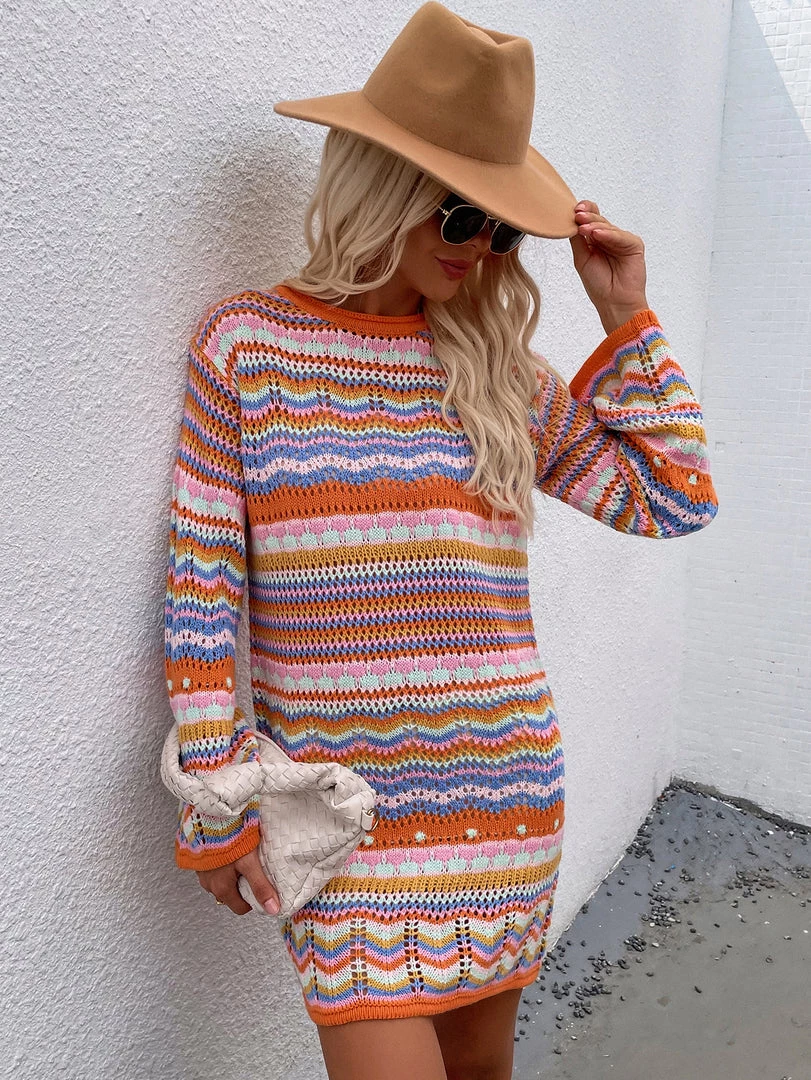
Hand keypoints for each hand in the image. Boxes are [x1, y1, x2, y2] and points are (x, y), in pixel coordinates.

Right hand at [197, 846, 280, 914]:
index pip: (240, 908)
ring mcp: (202, 871)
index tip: (262, 888)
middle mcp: (209, 883)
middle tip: (255, 869)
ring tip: (243, 857)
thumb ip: (261, 886)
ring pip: (221, 880)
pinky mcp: (200, 857)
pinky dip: (223, 862)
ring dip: (232, 873)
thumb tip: (273, 909)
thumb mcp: (249, 862)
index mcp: (221, 888)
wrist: (208, 815)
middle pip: (231, 894)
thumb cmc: (227, 838)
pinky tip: (230, 849)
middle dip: (243, 885)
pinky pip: (214, 867)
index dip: (254, 901)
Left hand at [570, 200, 649, 333]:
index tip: (573, 210)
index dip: (584, 212)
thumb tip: (570, 222)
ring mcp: (622, 240)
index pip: (591, 219)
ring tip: (583, 228)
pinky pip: (620, 236)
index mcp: (597, 240)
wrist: (614, 302)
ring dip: (595, 225)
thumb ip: (577, 240)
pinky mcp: (634, 244)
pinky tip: (597, 234)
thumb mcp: (581, 259)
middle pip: (599, 220)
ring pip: (608, 227)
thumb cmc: (598, 284)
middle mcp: (610, 238)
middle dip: (587, 217)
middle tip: (577, 215)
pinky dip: (609, 235)